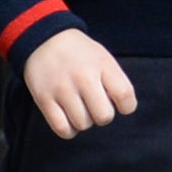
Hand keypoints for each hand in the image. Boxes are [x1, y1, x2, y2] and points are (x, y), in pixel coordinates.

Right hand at [20, 29, 136, 139]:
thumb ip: (115, 81)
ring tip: (80, 107)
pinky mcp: (44, 99)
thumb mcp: (103, 58)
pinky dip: (69, 130)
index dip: (127, 106)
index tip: (121, 105)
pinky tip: (69, 119)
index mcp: (102, 64)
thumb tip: (121, 109)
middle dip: (103, 115)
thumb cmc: (80, 54)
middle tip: (96, 105)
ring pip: (83, 124)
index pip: (124, 95)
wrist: (46, 40)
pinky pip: (62, 129)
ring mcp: (62, 89)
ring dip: (84, 121)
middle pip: (104, 116)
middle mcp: (83, 77)